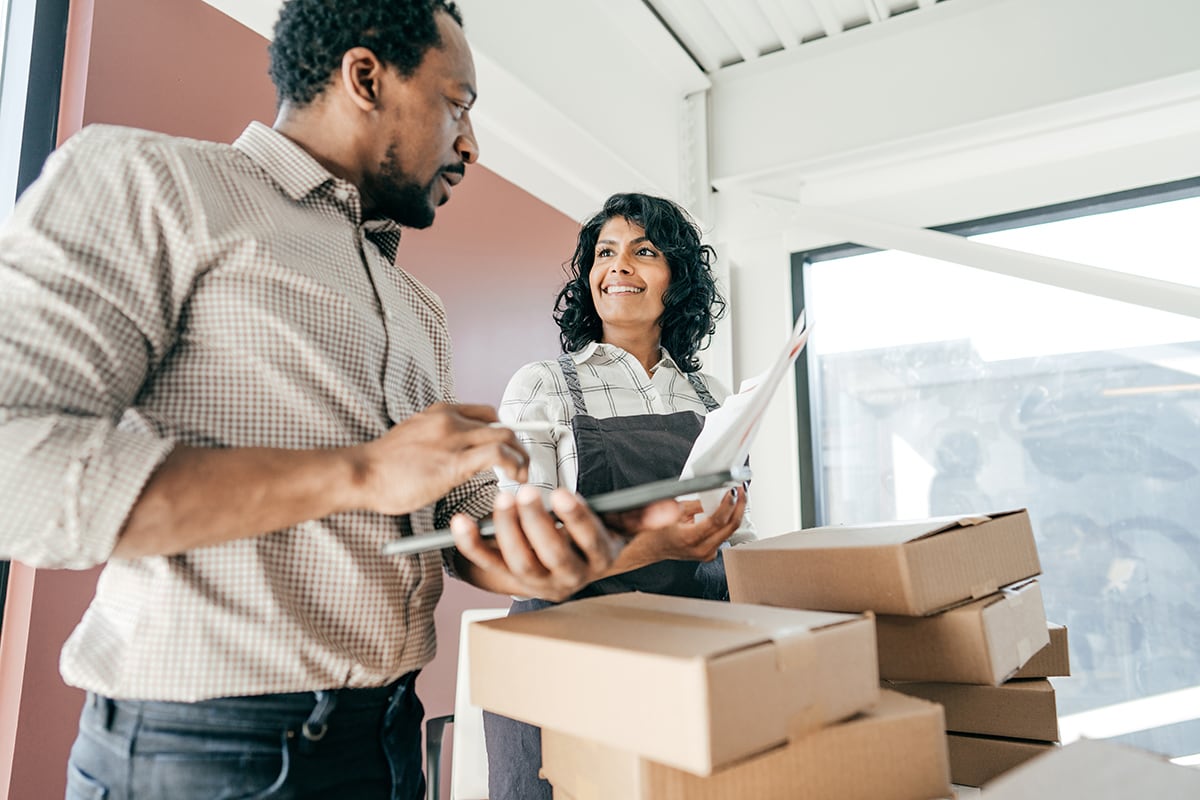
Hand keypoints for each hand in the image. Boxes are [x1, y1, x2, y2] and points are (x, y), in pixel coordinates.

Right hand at [347, 403, 527, 515]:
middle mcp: (450, 419)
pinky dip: (513, 465)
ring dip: (521, 457)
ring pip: (505, 436)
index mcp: (440, 411)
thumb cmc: (384, 464)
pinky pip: (497, 455)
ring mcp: (453, 438)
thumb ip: (438, 437)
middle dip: (518, 445)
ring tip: (522, 475)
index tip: (509, 449)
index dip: (503, 431)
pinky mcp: (454, 462)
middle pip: (501, 424)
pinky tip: (512, 478)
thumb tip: (460, 451)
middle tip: (522, 465)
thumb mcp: (415, 436)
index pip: (486, 412)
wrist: (362, 473)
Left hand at [450, 485, 679, 601]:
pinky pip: (486, 563)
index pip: (590, 540)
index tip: (561, 492)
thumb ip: (641, 513)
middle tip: (523, 492)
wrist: (560, 564)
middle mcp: (569, 577)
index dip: (576, 518)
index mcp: (598, 560)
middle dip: (536, 523)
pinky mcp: (507, 579)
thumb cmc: (588, 536)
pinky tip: (459, 522)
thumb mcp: (616, 525)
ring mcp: (536, 581)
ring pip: (519, 561)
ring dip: (507, 530)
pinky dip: (470, 544)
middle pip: (552, 553)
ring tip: (501, 499)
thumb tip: (678, 508)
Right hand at [613, 487, 746, 563]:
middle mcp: (701, 550)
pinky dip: (727, 523)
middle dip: (739, 506)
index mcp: (690, 538)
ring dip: (735, 513)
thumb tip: (716, 494)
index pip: (717, 521)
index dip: (728, 504)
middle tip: (742, 490)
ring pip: (729, 532)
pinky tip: (727, 511)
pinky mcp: (708, 554)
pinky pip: (723, 536)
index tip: (734, 491)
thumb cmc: (656, 530)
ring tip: (737, 497)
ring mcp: (706, 554)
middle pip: (730, 527)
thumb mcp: (675, 510)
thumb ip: (697, 504)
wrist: (650, 549)